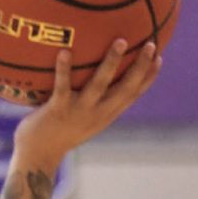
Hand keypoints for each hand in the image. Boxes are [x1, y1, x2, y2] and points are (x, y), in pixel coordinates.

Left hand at [14, 39, 160, 171]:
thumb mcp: (80, 120)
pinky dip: (63, 69)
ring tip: (121, 41)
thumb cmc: (56, 134)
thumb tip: (94, 78)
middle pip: (126, 89)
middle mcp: (96, 114)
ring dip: (112, 63)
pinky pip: (62, 86)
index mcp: (105, 116)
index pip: (132, 96)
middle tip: (151, 44)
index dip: (148, 78)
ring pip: (100, 85)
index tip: (160, 58)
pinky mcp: (57, 110)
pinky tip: (64, 51)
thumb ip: (90, 103)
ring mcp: (78, 112)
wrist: (37, 157)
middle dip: (141, 67)